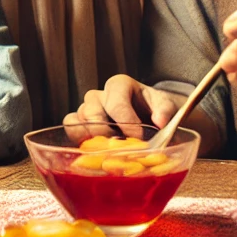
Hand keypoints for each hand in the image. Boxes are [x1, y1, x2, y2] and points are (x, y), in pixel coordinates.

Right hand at [63, 73, 181, 140]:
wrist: (148, 117)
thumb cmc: (155, 109)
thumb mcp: (166, 106)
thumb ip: (165, 111)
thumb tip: (159, 121)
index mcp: (120, 85)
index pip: (116, 103)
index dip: (126, 123)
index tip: (139, 138)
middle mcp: (99, 95)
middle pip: (91, 112)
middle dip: (105, 133)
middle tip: (121, 148)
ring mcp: (87, 109)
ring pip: (76, 120)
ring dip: (89, 139)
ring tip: (107, 150)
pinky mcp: (81, 124)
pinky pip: (70, 128)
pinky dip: (77, 140)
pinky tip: (95, 151)